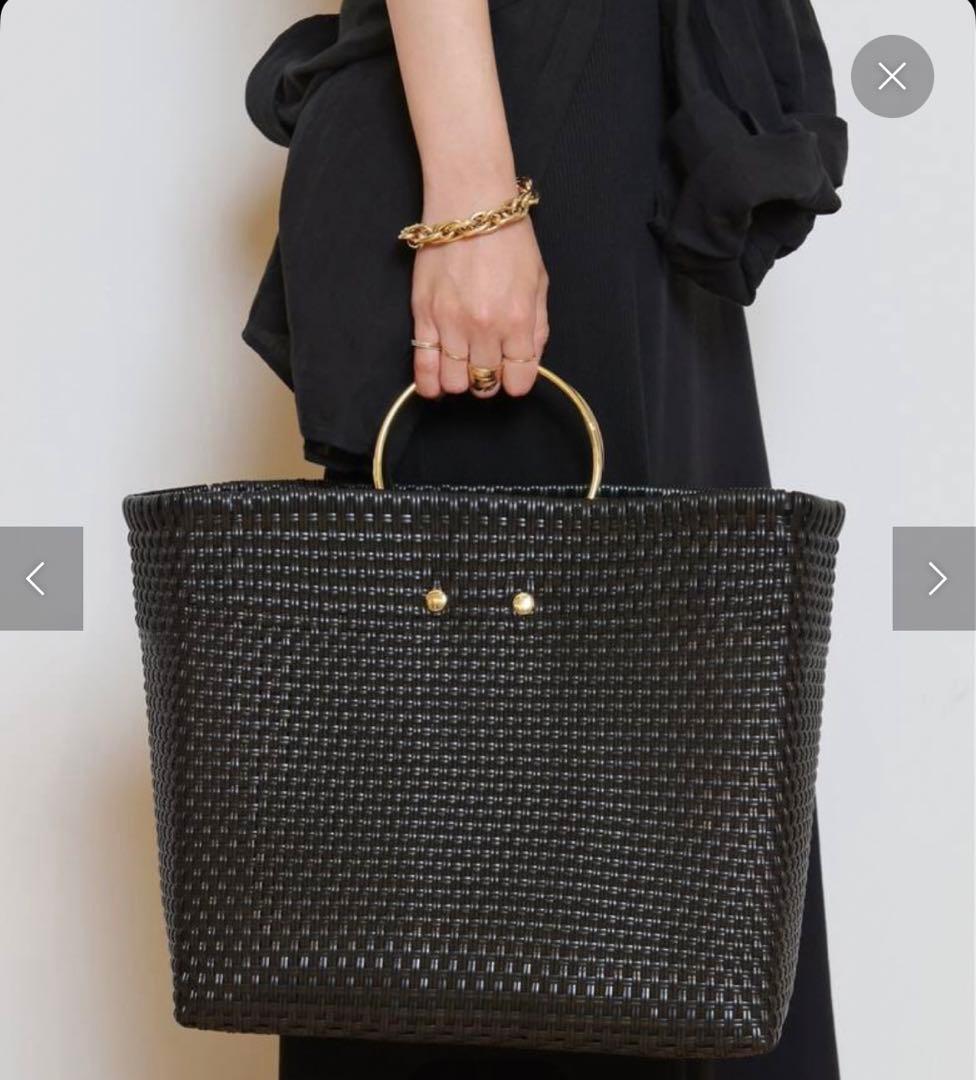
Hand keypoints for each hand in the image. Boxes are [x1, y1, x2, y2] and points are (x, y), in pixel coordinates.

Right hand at [410, 195, 549, 399]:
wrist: (469, 202)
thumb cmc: (508, 237)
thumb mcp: (538, 282)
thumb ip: (537, 327)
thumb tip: (528, 362)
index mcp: (518, 320)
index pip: (519, 381)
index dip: (517, 381)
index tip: (512, 371)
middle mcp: (485, 328)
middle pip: (485, 384)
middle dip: (489, 379)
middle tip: (487, 361)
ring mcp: (451, 323)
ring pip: (454, 382)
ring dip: (460, 379)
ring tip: (462, 364)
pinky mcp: (424, 315)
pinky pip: (423, 366)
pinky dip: (430, 383)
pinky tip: (435, 384)